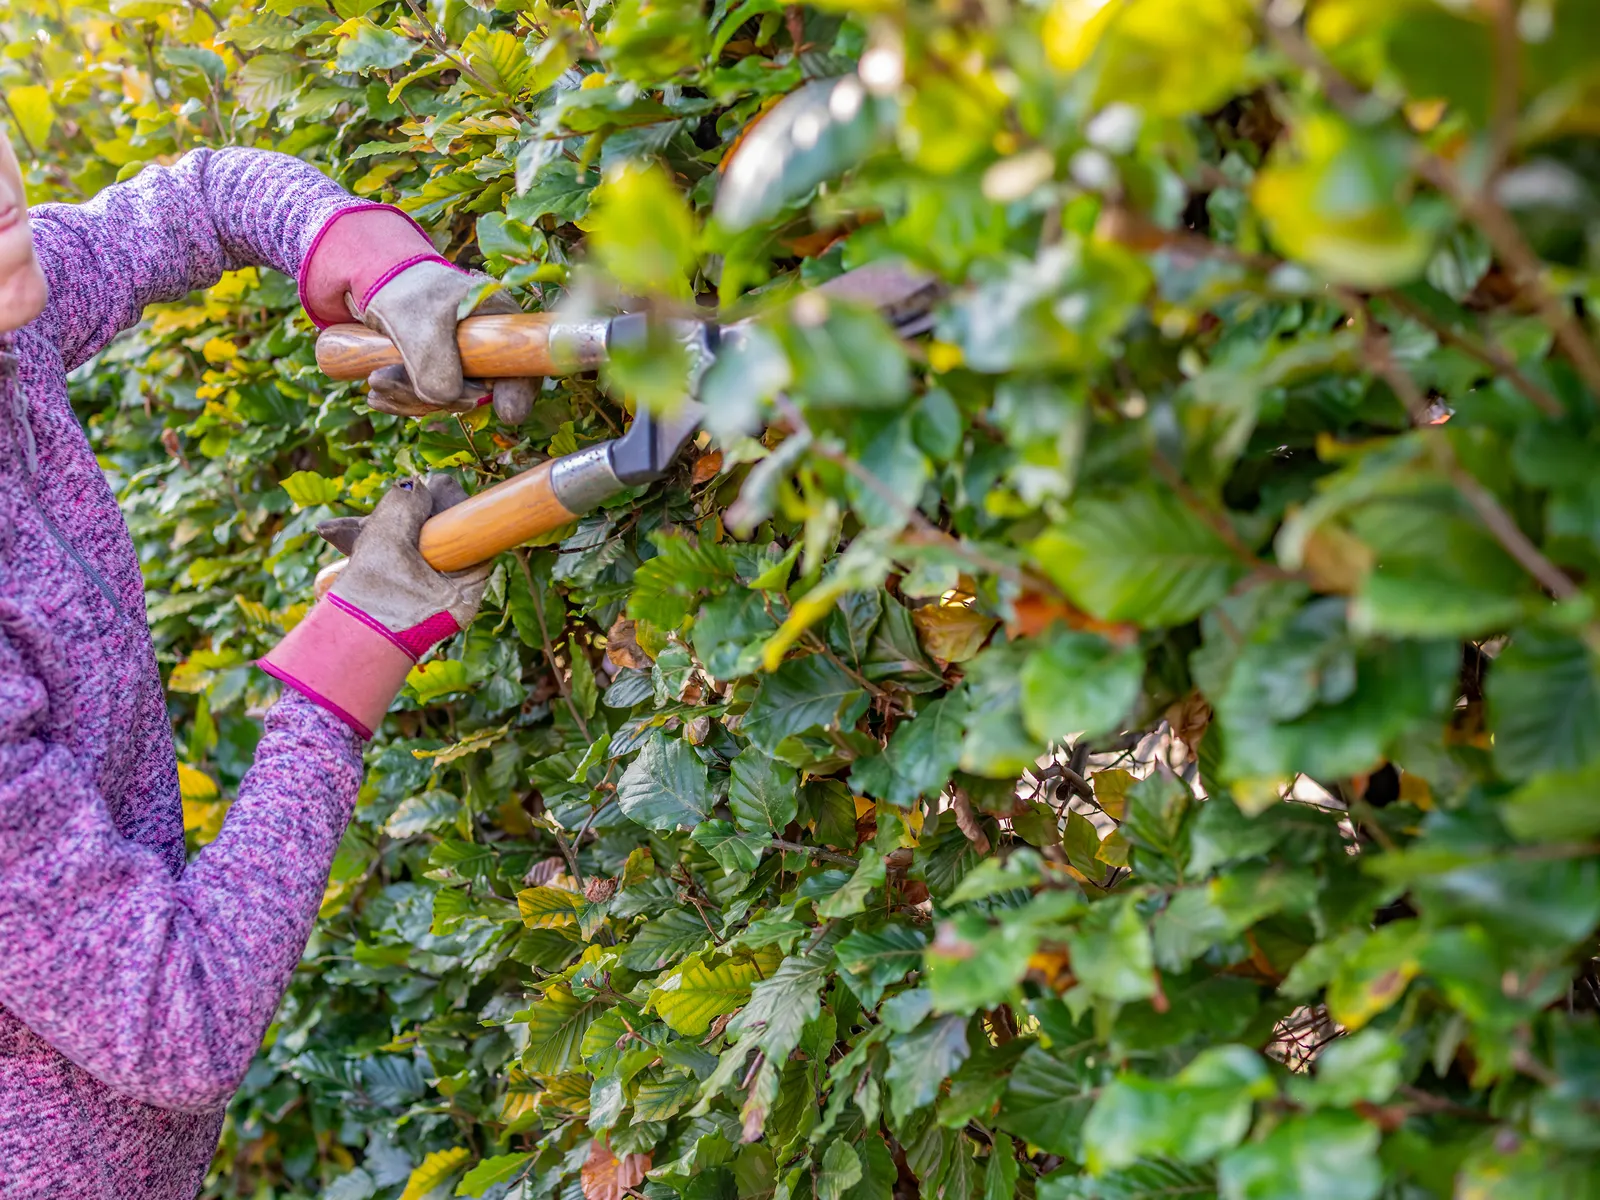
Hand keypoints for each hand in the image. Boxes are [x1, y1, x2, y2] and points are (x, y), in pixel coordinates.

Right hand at [258, 475, 491, 738]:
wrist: (334, 655)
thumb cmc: (368, 606)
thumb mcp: (385, 546)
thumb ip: (404, 508)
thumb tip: (417, 484)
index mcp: (465, 589)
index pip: (473, 534)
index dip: (455, 505)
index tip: (436, 485)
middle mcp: (449, 597)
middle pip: (437, 540)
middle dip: (404, 518)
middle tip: (390, 502)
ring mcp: (423, 601)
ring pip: (409, 551)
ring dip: (377, 532)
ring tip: (339, 530)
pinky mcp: (397, 602)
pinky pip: (392, 567)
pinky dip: (369, 550)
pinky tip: (336, 538)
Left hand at [355, 262, 537, 425]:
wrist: (379, 282)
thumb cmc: (409, 291)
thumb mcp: (422, 322)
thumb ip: (436, 364)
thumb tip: (448, 401)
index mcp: (502, 323)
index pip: (526, 363)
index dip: (520, 391)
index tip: (509, 413)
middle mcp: (490, 348)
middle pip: (481, 391)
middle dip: (437, 397)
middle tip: (386, 381)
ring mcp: (468, 364)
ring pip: (450, 400)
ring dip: (410, 399)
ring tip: (375, 382)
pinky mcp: (444, 374)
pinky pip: (431, 399)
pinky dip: (403, 399)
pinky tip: (378, 395)